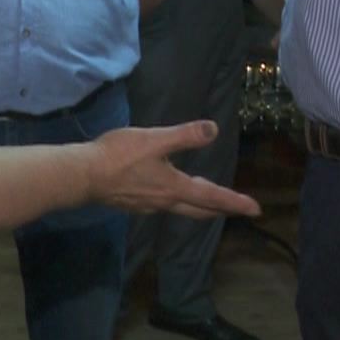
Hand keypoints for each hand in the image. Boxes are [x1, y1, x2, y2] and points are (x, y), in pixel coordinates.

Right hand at [87, 121, 262, 218]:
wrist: (83, 175)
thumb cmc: (119, 157)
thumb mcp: (155, 140)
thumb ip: (184, 136)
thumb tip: (214, 129)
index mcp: (175, 187)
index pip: (212, 197)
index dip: (235, 202)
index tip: (255, 209)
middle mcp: (165, 202)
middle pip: (199, 210)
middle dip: (219, 209)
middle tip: (236, 208)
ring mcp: (147, 205)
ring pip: (181, 209)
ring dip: (199, 206)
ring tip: (205, 198)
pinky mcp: (132, 203)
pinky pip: (163, 206)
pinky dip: (176, 201)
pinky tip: (166, 192)